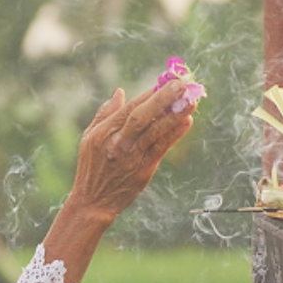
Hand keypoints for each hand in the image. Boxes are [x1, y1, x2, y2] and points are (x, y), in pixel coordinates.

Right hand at [65, 79, 196, 219]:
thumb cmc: (92, 166)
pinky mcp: (144, 170)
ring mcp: (132, 157)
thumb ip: (105, 113)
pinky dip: (175, 134)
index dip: (148, 93)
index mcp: (104, 132)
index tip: (165, 80)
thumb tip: (120, 91)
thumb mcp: (90, 137)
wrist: (94, 202)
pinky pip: (162, 148)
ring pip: (156, 132)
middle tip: (181, 84)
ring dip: (175, 115)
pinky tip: (187, 122)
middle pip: (142, 116)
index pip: (129, 108)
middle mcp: (118, 143)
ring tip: (192, 101)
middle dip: (162, 99)